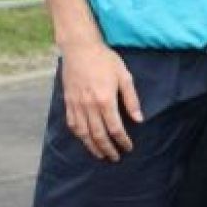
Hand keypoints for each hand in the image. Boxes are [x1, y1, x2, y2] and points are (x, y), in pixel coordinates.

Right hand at [60, 40, 142, 161]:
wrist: (79, 48)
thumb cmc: (105, 60)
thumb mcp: (124, 76)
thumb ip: (131, 99)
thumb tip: (138, 119)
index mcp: (105, 100)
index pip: (115, 128)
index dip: (122, 141)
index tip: (128, 147)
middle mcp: (89, 106)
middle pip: (99, 135)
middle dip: (108, 149)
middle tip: (115, 158)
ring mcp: (77, 105)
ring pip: (84, 133)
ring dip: (92, 147)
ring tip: (101, 155)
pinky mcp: (68, 101)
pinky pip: (72, 124)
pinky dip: (79, 135)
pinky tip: (85, 140)